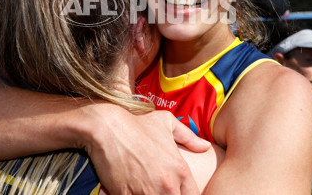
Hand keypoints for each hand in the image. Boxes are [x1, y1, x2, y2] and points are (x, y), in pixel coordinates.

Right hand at [82, 103, 209, 194]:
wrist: (107, 127)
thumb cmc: (137, 124)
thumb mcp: (167, 122)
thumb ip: (189, 137)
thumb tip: (205, 146)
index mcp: (180, 170)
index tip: (175, 190)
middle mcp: (167, 185)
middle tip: (156, 189)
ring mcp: (146, 192)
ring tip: (142, 189)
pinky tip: (126, 190)